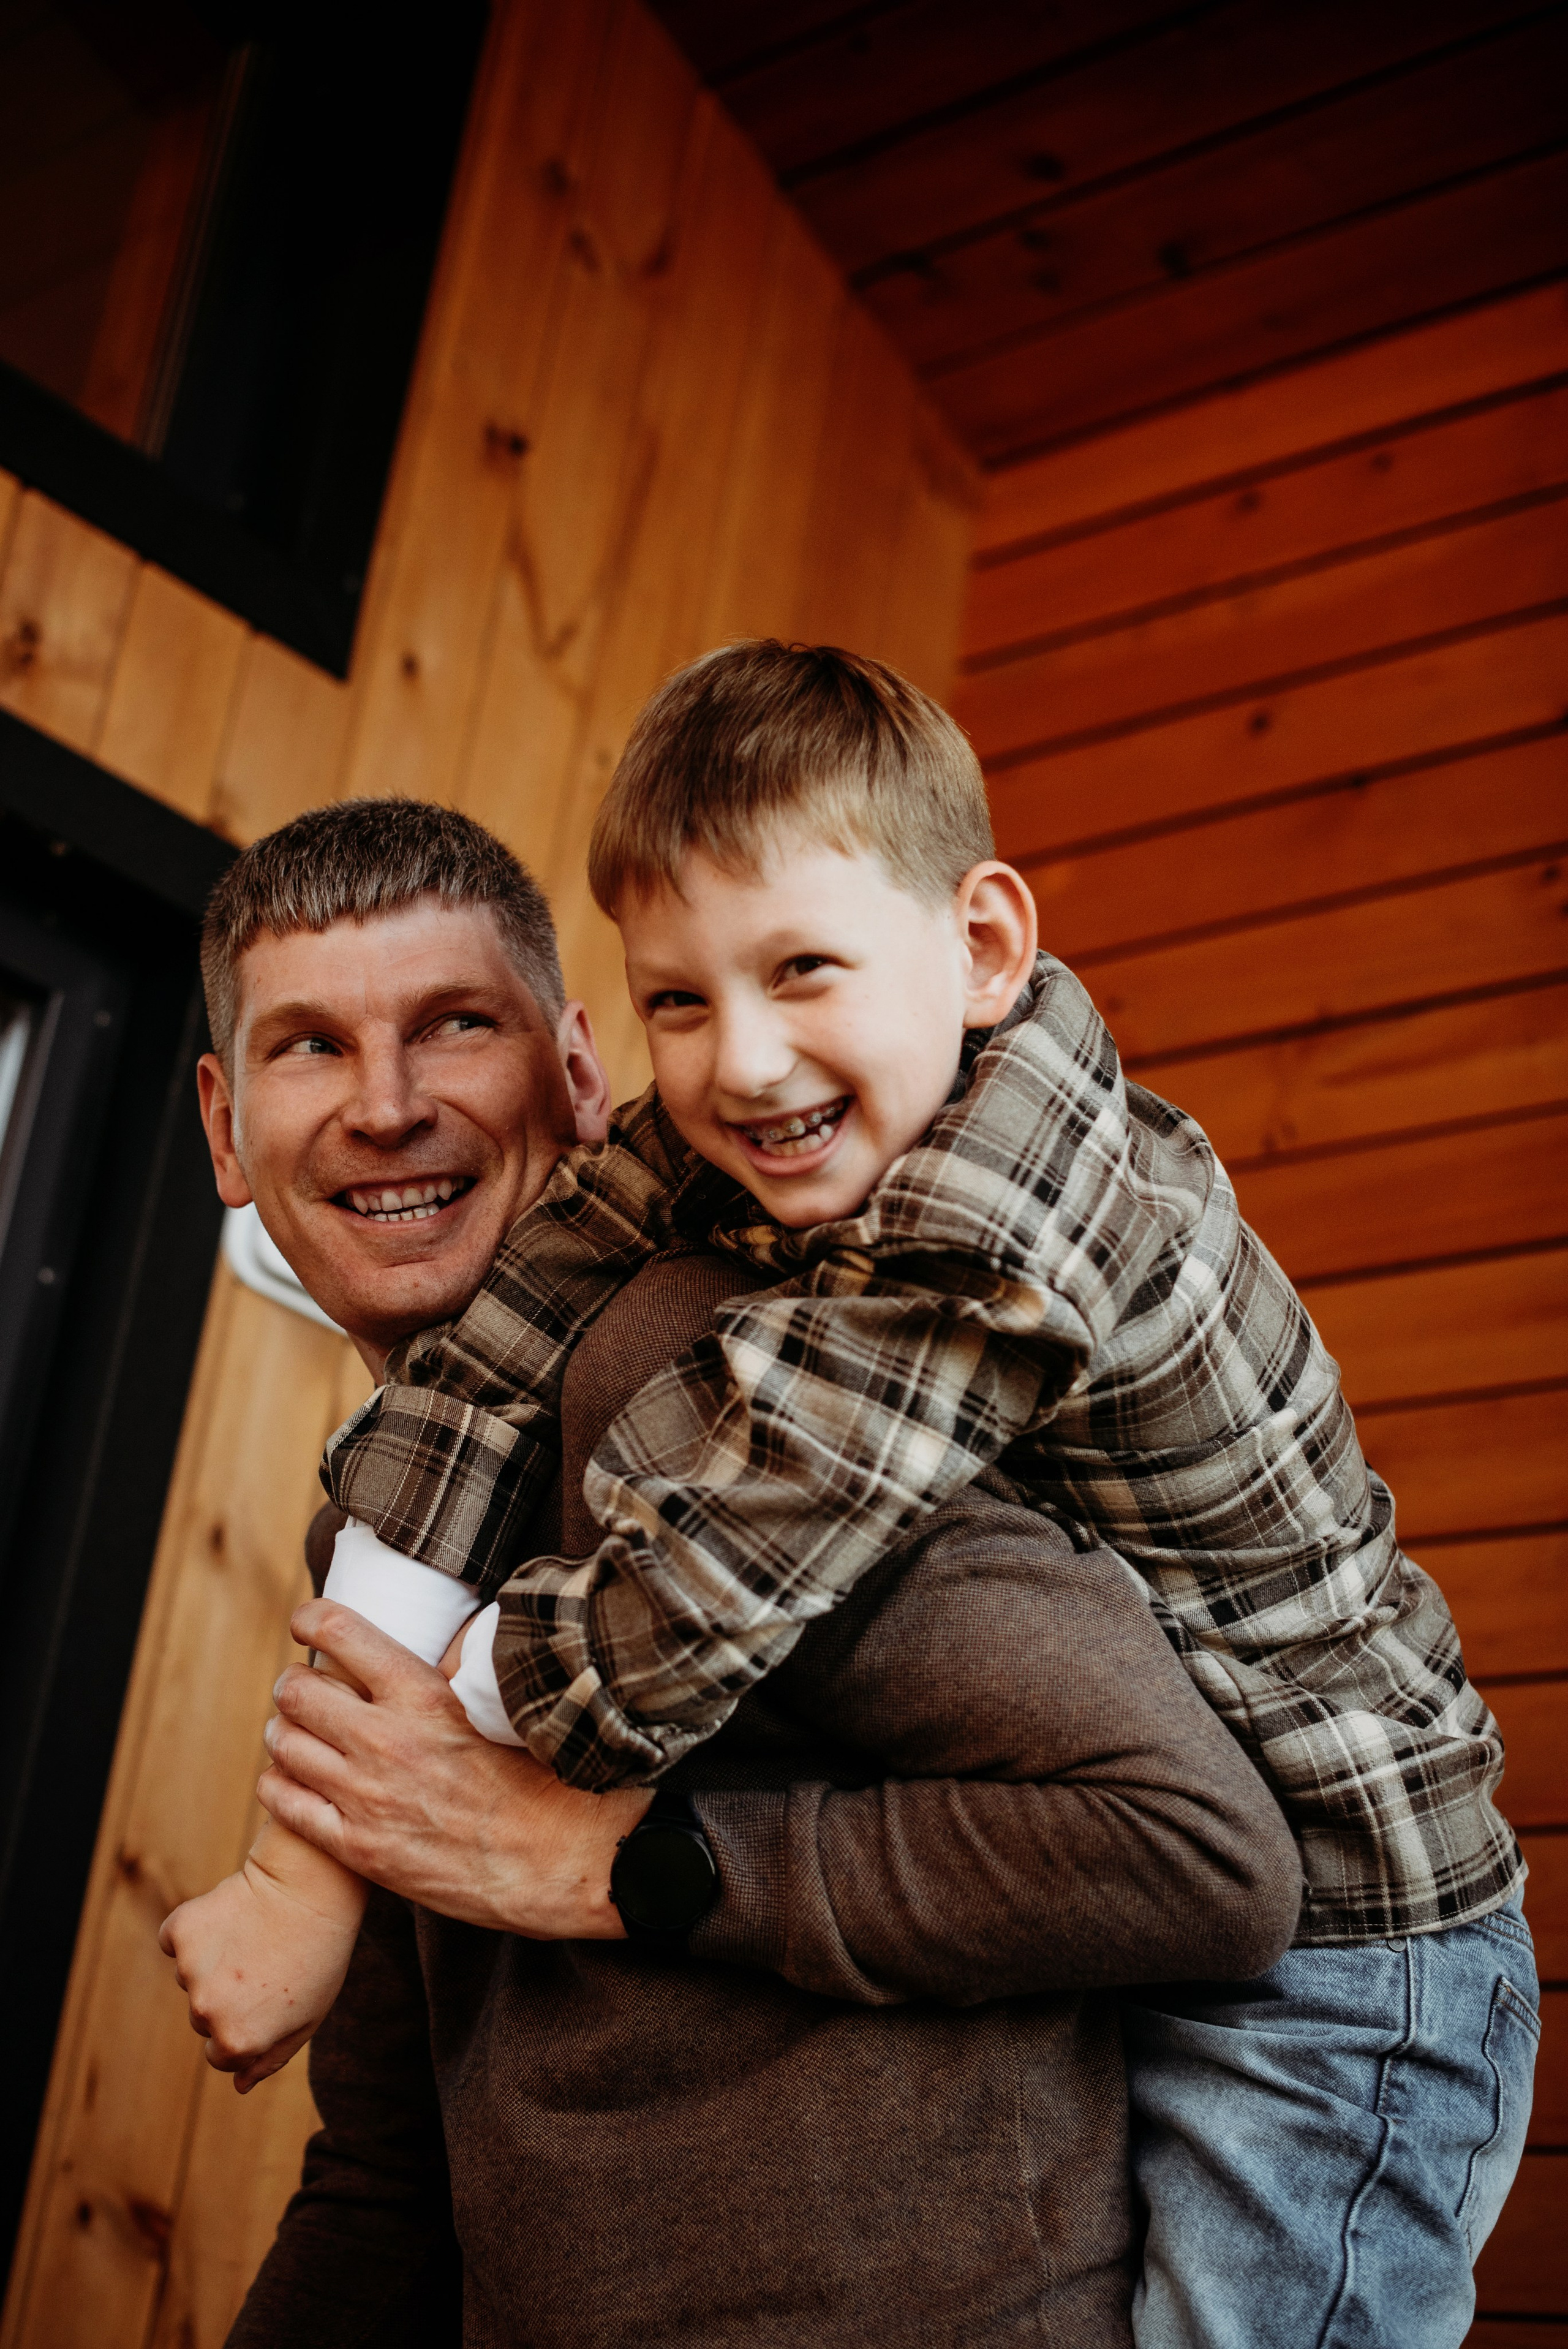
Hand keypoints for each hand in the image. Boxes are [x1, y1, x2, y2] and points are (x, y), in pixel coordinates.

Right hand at [158, 1837, 364, 2092]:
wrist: (312, 1887)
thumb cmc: (318, 1955)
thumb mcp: (308, 2018)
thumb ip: (270, 2058)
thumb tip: (239, 2085)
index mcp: (236, 2042)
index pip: (222, 2056)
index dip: (247, 2028)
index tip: (269, 2001)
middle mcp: (206, 2013)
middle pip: (204, 2019)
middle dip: (229, 1998)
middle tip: (267, 1965)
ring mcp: (189, 1972)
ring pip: (190, 1978)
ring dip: (213, 1963)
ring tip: (255, 1937)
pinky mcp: (180, 1931)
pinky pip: (175, 1940)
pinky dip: (194, 1930)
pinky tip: (228, 1915)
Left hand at [259, 1600, 648, 1938]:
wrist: (552, 1859)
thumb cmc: (536, 1776)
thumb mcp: (499, 1704)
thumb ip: (462, 1662)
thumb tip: (446, 1625)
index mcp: (422, 1694)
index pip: (338, 1632)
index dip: (311, 1618)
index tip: (306, 1621)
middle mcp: (385, 1740)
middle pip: (297, 1691)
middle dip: (295, 1683)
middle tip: (303, 1686)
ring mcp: (366, 1796)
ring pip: (284, 1744)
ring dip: (284, 1732)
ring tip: (296, 1732)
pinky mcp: (358, 1847)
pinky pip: (286, 1804)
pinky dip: (280, 1784)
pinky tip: (293, 1779)